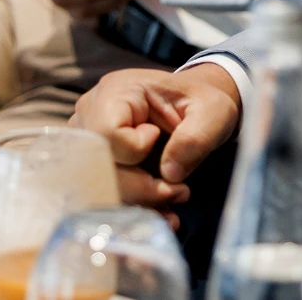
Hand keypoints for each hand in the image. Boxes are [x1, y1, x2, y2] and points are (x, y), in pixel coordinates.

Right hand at [71, 63, 242, 216]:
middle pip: (99, 164)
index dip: (136, 149)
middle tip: (178, 190)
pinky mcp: (94, 163)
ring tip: (174, 198)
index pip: (108, 132)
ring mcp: (88, 139)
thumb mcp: (213, 112)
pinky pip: (105, 193)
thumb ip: (195, 138)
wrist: (194, 109)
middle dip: (142, 187)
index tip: (159, 138)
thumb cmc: (200, 103)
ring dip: (139, 202)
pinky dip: (134, 208)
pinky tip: (162, 211)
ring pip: (99, 185)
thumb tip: (168, 174)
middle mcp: (91, 113)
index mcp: (118, 90)